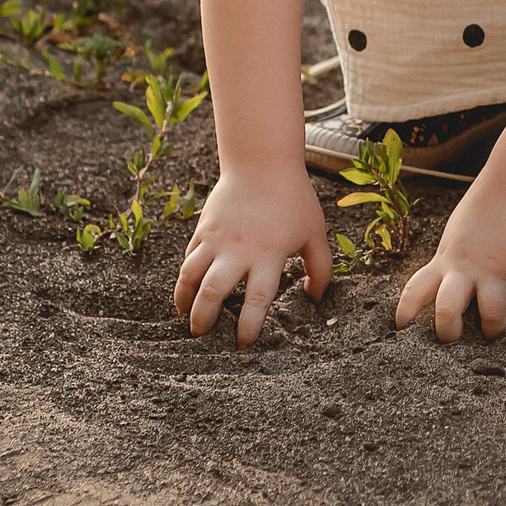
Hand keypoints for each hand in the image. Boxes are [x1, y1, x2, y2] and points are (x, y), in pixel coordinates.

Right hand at [173, 165, 330, 345]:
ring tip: (186, 317)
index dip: (248, 326)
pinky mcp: (204, 229)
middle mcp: (239, 250)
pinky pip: (188, 258)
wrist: (262, 162)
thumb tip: (315, 298)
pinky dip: (184, 277)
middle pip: (213, 292)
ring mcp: (217, 239)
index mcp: (269, 255)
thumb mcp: (315, 233)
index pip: (257, 300)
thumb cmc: (293, 199)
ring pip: (191, 275)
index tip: (243, 344)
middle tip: (202, 335)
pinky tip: (186, 289)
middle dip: (204, 319)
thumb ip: (321, 268)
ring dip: (185, 300)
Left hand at [394, 191, 505, 340]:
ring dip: (494, 328)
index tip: (401, 327)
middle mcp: (465, 269)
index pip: (416, 289)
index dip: (405, 311)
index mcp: (445, 261)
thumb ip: (450, 263)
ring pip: (491, 313)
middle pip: (447, 310)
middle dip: (449, 332)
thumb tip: (446, 287)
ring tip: (495, 331)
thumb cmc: (481, 211)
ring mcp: (494, 270)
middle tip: (453, 339)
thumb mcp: (454, 238)